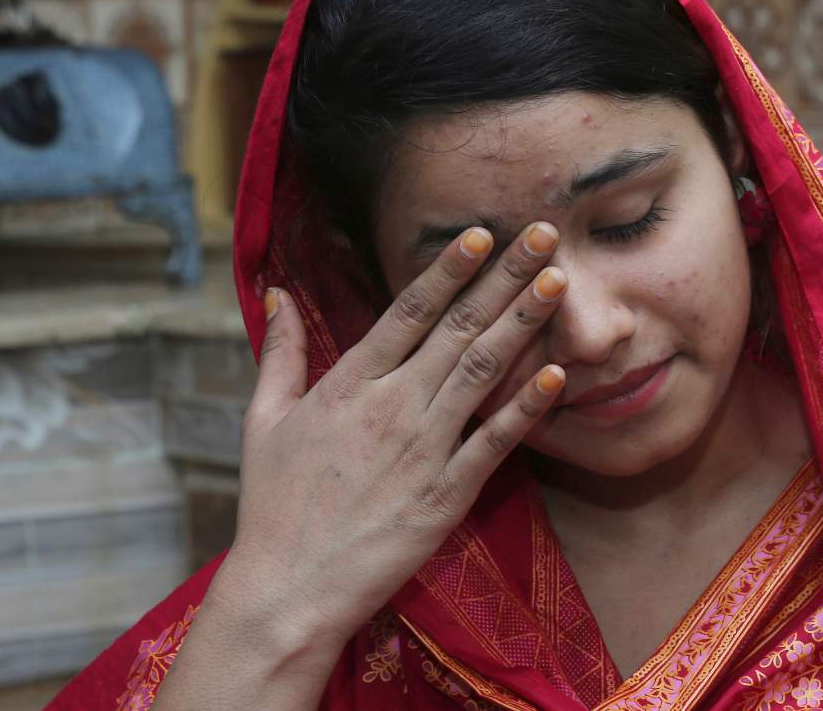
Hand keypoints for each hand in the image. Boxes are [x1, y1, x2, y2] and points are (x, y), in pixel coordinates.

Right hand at [222, 222, 567, 648]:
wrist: (290, 589)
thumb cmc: (273, 503)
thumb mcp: (264, 420)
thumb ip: (280, 352)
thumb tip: (276, 293)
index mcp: (349, 384)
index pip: (407, 311)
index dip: (447, 269)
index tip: (480, 232)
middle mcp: (392, 406)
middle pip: (458, 328)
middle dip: (504, 277)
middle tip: (543, 235)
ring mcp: (424, 449)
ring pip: (482, 371)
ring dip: (523, 323)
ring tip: (558, 281)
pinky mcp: (448, 493)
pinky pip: (495, 441)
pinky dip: (526, 406)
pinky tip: (557, 373)